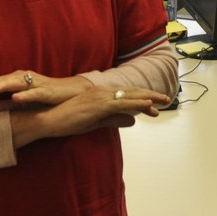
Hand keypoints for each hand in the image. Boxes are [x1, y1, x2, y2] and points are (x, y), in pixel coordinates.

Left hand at [0, 69, 89, 108]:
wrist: (71, 94)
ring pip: (14, 83)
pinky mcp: (46, 91)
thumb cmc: (44, 98)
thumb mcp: (20, 102)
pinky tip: (16, 97)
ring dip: (0, 86)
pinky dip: (25, 94)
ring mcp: (34, 83)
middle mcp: (22, 79)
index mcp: (14, 81)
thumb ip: (3, 106)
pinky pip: (34, 92)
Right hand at [4, 85, 171, 144]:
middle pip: (132, 93)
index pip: (127, 96)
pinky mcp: (98, 105)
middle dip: (151, 95)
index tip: (157, 102)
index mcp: (102, 95)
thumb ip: (114, 120)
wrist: (49, 119)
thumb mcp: (96, 122)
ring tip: (163, 100)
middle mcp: (103, 93)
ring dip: (148, 98)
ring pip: (130, 96)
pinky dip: (135, 103)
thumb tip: (133, 121)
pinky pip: (121, 104)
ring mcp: (101, 98)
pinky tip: (147, 105)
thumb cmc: (68, 121)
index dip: (143, 98)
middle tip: (167, 98)